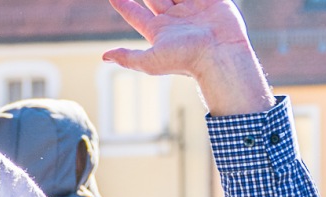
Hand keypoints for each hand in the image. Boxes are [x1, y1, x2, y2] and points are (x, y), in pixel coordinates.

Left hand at [103, 0, 274, 115]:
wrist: (220, 55)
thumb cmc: (185, 60)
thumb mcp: (151, 61)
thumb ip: (128, 57)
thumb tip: (105, 57)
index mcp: (158, 31)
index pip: (135, 14)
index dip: (123, 5)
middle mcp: (173, 19)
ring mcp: (191, 9)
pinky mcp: (210, 2)